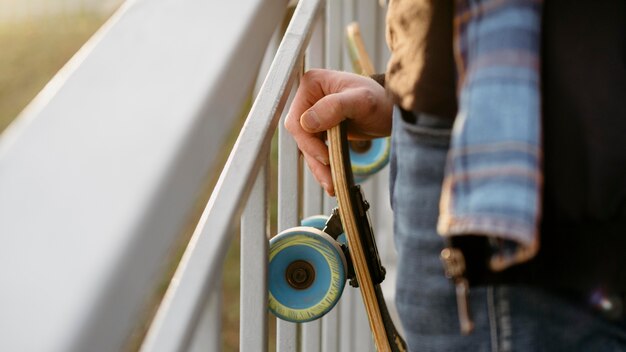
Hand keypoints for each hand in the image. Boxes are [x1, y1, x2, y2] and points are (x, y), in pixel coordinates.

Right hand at [285, 69, 392, 195]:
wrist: (391, 110)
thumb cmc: (380, 100)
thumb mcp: (362, 101)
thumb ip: (334, 107)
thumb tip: (306, 122)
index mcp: (312, 84)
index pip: (297, 119)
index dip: (308, 141)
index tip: (325, 157)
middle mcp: (309, 98)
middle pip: (300, 135)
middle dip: (314, 158)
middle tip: (328, 179)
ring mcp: (313, 114)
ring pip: (307, 146)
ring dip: (318, 167)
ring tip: (331, 185)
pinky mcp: (321, 129)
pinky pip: (315, 150)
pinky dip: (323, 166)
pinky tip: (331, 179)